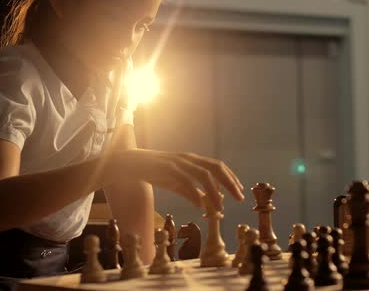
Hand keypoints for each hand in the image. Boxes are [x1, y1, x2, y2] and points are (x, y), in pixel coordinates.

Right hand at [110, 149, 244, 209]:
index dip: (230, 177)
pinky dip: (195, 194)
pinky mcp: (167, 170)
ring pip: (203, 175)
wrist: (129, 164)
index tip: (240, 190)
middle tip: (239, 197)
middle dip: (230, 183)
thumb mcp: (175, 181)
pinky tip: (200, 206)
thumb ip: (190, 190)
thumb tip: (204, 202)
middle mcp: (188, 159)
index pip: (217, 166)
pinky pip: (185, 182)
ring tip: (220, 208)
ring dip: (215, 192)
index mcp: (191, 160)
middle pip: (215, 168)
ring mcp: (178, 163)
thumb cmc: (153, 172)